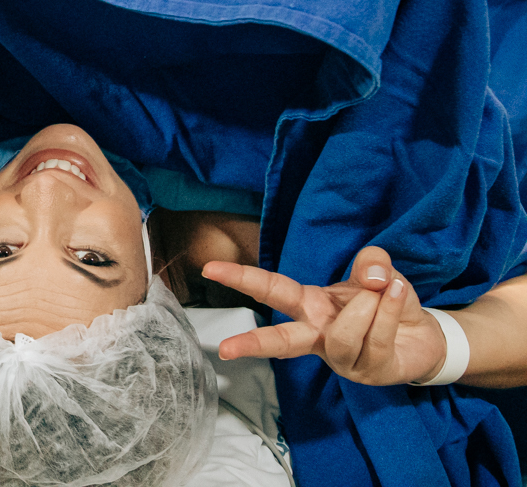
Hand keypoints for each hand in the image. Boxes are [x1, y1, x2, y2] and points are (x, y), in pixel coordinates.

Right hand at [202, 247, 448, 385]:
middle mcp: (318, 334)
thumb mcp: (378, 272)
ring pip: (343, 335)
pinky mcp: (367, 372)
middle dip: (253, 343)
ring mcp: (340, 358)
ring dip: (368, 306)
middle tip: (226, 350)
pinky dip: (390, 312)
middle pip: (281, 340)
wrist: (424, 335)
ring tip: (384, 292)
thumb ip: (372, 262)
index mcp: (310, 306)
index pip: (271, 290)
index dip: (240, 278)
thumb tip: (372, 276)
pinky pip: (374, 341)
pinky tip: (397, 298)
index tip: (209, 268)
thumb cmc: (388, 301)